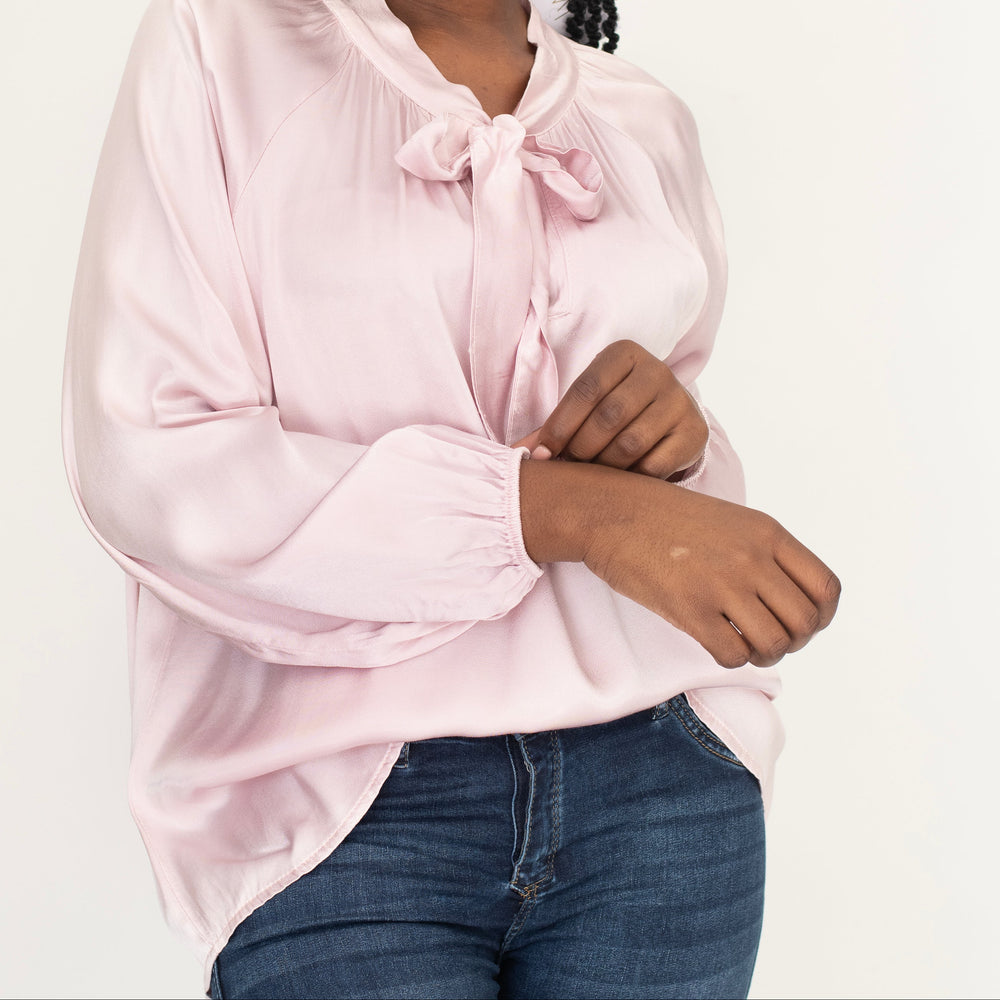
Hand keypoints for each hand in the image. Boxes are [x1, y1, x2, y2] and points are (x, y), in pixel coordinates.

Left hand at [513, 340, 708, 478]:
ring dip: (604, 467)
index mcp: (625, 354)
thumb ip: (555, 427)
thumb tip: (517, 453)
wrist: (670, 417)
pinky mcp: (695, 432)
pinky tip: (620, 481)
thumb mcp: (588, 406)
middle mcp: (657, 371)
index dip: (559, 425)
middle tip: (568, 467)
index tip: (543, 455)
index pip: (586, 389)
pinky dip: (631, 479)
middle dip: (581, 448)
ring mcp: (679, 401)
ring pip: (630, 443)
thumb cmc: (616, 411)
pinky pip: (655, 465)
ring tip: (592, 476)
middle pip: (608, 417)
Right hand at [519, 461, 840, 668]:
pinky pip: (733, 655)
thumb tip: (790, 602)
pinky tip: (717, 642)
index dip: (820, 617)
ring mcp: (722, 583)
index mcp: (768, 534)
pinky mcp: (690, 608)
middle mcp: (752, 558)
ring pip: (774, 644)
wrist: (613, 512)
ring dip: (763, 655)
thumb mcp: (731, 521)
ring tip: (744, 645)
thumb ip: (765, 553)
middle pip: (804, 623)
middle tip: (767, 638)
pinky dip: (732, 658)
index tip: (799, 622)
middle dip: (792, 641)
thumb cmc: (668, 519)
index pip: (826, 589)